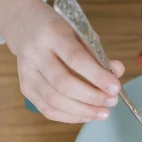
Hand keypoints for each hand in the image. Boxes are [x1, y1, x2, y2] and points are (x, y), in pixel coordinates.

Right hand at [0, 0, 123, 122]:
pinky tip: (86, 115)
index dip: (97, 76)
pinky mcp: (25, 87)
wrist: (24, 25)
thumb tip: (117, 72)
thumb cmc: (58, 30)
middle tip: (112, 101)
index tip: (115, 87)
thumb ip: (97, 53)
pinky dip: (70, 116)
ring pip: (55, 100)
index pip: (75, 58)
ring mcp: (27, 72)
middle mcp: (35, 53)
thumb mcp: (79, 32)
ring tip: (103, 112)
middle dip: (92, 97)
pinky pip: (48, 109)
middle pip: (64, 83)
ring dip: (83, 110)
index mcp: (51, 33)